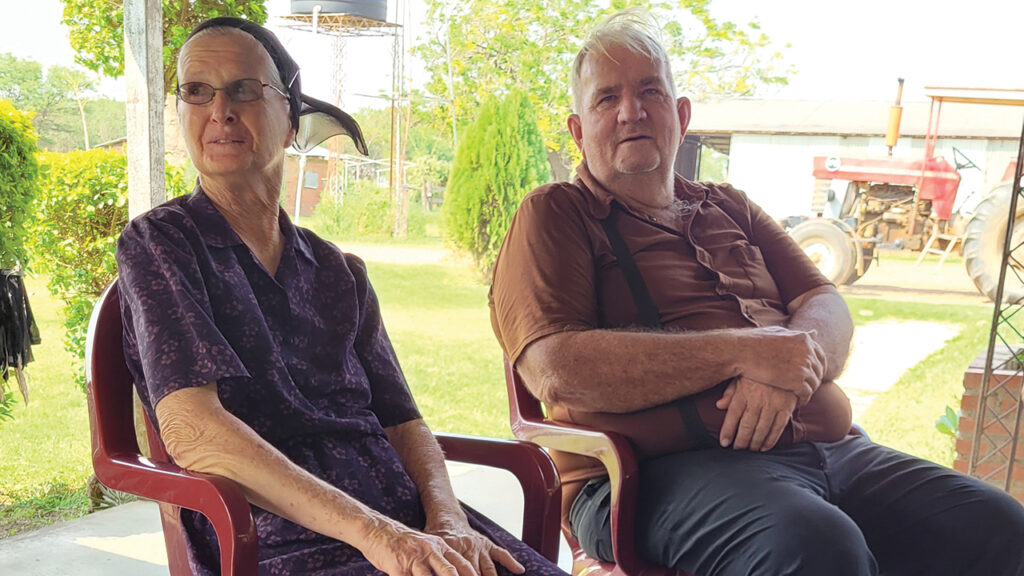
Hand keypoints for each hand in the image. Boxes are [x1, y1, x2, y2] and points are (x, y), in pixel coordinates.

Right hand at [359, 516, 476, 575]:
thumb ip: (439, 558)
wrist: (377, 530)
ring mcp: (414, 559)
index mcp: (439, 546)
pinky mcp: (398, 567)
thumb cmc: (402, 541)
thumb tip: (453, 572)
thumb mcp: (426, 544)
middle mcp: (429, 551)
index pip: (461, 564)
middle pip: (450, 572)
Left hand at [427, 523, 524, 575]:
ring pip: (489, 569)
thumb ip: (434, 565)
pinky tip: (519, 570)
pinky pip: (501, 553)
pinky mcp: (487, 544)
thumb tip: (430, 574)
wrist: (445, 518)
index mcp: (453, 550)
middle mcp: (468, 548)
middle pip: (475, 574)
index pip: (460, 573)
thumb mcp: (429, 549)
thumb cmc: (435, 537)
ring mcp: (479, 546)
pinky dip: (510, 562)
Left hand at [716, 376, 796, 451]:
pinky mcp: (786, 407)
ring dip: (754, 443)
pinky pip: (778, 428)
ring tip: (749, 449)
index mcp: (744, 390)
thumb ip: (730, 392)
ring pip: (762, 429)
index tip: (724, 443)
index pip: (733, 415)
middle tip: (737, 449)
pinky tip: (764, 447)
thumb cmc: (758, 371)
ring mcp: (773, 404)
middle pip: (747, 425)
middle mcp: (758, 398)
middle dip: (741, 441)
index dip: (727, 431)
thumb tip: (719, 405)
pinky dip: (771, 440)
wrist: (785, 361)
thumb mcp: (741, 376)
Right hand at [741, 326, 826, 403]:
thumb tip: (814, 333)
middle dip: (813, 379)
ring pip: (814, 383)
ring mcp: (804, 367)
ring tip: (799, 396)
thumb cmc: (753, 342)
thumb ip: (797, 335)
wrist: (740, 352)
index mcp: (804, 339)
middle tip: (804, 387)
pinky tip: (796, 403)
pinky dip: (803, 400)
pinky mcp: (798, 382)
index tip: (809, 374)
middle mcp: (808, 352)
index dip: (816, 366)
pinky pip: (807, 394)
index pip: (820, 355)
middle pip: (819, 370)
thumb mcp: (778, 333)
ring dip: (807, 390)